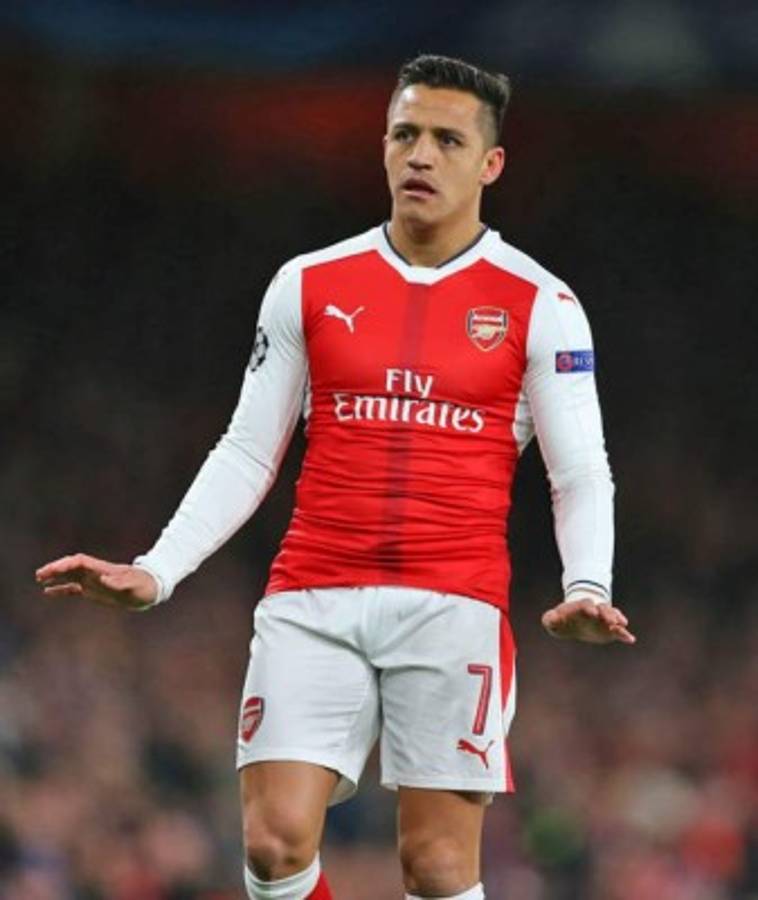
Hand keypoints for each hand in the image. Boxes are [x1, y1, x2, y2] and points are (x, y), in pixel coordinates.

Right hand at [35, 553, 158, 611]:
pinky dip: (60, 589)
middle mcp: (95, 573)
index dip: (66, 564)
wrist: (150, 589)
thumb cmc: (144, 586)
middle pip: (71, 566)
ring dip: (55, 577)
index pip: (80, 562)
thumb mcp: (134, 585)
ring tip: (39, 579)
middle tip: (39, 574)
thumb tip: (103, 578)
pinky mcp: (93, 590)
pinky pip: (73, 588)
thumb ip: (119, 582)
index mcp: (103, 569)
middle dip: (56, 569)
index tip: (54, 569)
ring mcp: (93, 581)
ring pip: (69, 576)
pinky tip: (48, 592)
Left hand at [541, 597, 635, 644]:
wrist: (574, 622)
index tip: (592, 613)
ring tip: (622, 624)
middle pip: (602, 608)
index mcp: (580, 607)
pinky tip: (630, 639)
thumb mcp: (552, 620)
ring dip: (617, 619)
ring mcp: (603, 619)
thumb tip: (553, 619)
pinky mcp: (610, 630)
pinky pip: (619, 631)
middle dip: (606, 613)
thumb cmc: (561, 621)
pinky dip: (624, 634)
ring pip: (612, 615)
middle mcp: (594, 611)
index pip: (585, 604)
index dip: (588, 607)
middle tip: (610, 620)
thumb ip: (550, 619)